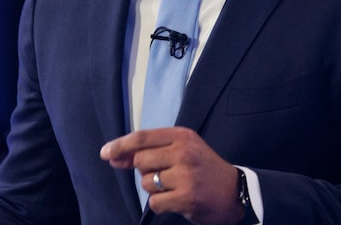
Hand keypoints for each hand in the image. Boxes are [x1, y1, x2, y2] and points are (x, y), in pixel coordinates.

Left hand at [100, 126, 243, 224]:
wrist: (234, 191)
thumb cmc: (203, 169)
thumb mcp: (182, 150)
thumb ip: (149, 152)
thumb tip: (113, 156)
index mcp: (182, 136)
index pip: (142, 138)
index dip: (120, 145)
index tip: (105, 153)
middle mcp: (184, 152)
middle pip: (140, 161)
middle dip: (145, 171)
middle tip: (165, 174)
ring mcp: (186, 175)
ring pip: (146, 183)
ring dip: (155, 188)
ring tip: (176, 186)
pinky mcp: (187, 197)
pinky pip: (155, 202)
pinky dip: (161, 204)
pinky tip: (177, 199)